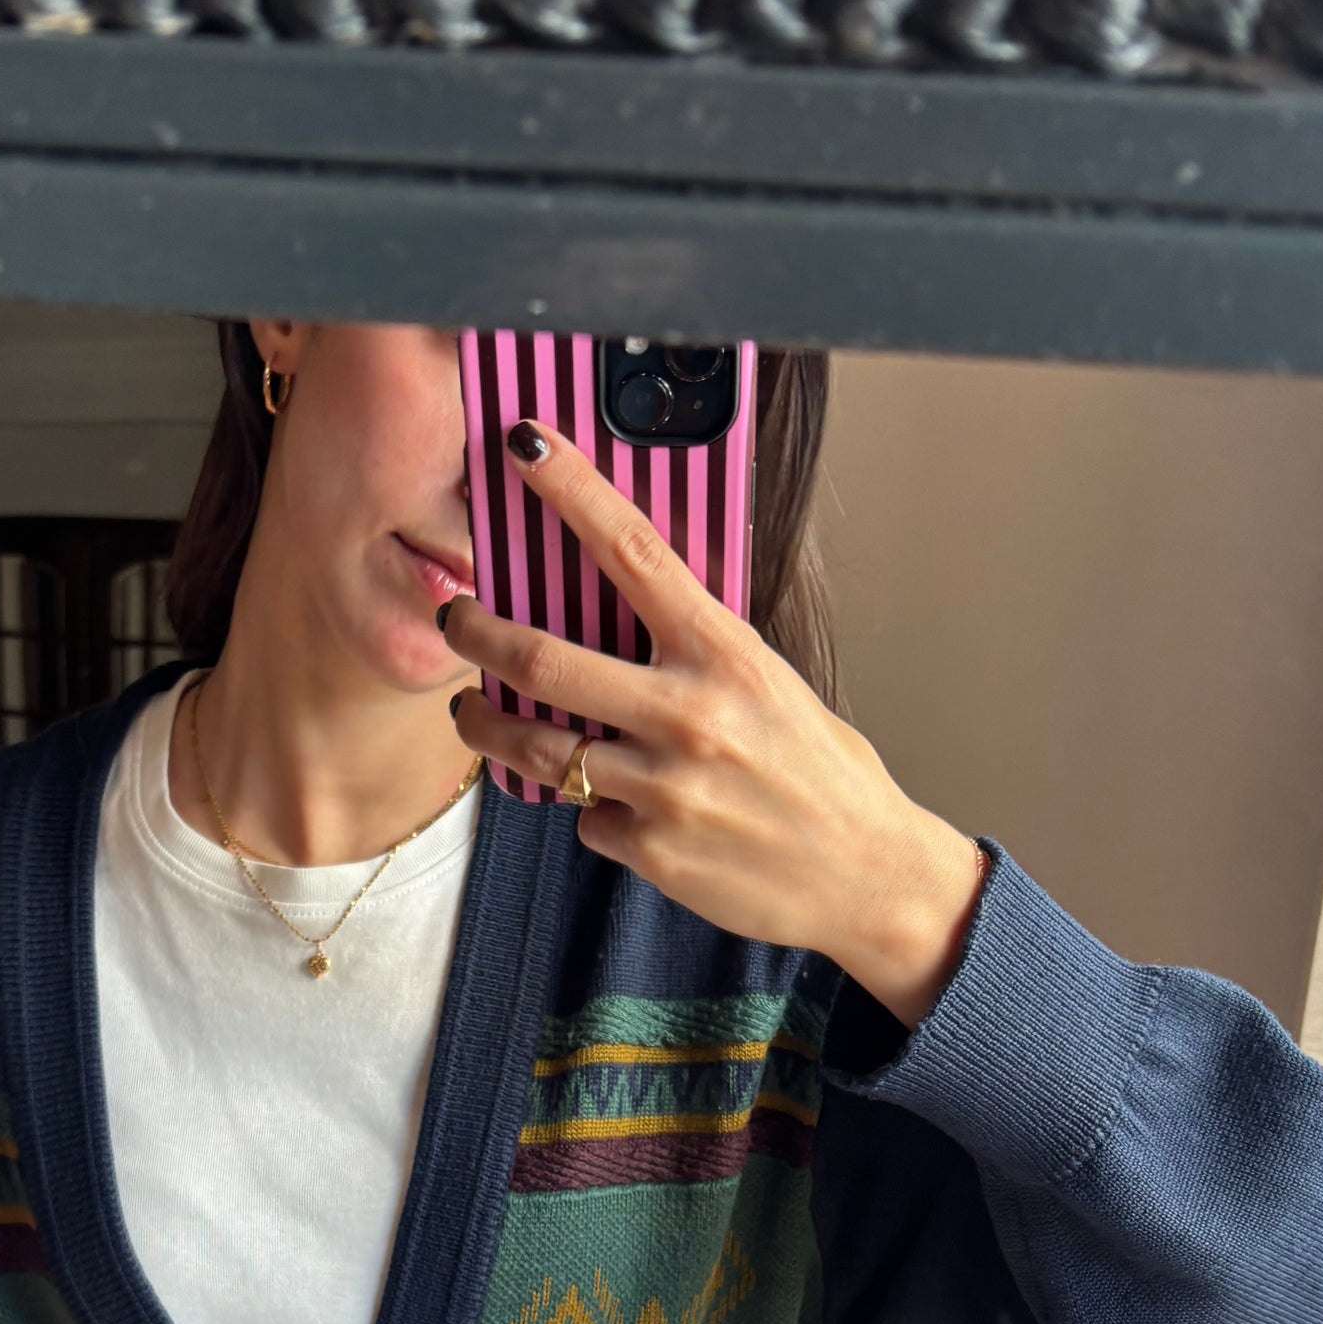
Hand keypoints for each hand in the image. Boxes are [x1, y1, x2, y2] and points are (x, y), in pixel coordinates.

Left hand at [441, 421, 984, 1029]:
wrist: (867, 875)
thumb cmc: (822, 774)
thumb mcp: (772, 688)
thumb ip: (699, 656)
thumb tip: (624, 617)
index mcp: (726, 654)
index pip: (634, 552)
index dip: (572, 491)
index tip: (524, 447)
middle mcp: (690, 714)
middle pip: (543, 659)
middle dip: (478, 633)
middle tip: (455, 618)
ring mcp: (665, 787)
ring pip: (537, 748)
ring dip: (489, 726)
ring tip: (475, 714)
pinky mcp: (652, 851)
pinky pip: (584, 818)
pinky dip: (590, 810)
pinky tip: (620, 809)